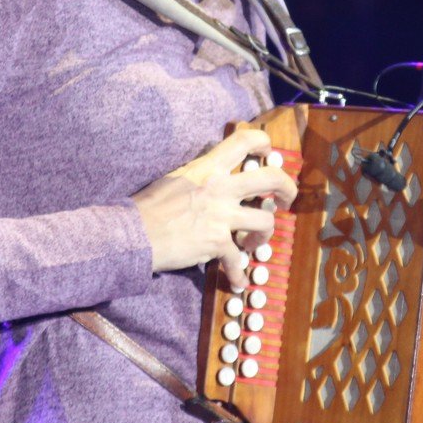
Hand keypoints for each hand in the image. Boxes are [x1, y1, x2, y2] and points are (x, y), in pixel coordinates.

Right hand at [132, 128, 297, 290]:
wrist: (134, 233)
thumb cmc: (148, 206)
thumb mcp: (176, 178)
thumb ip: (201, 176)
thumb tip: (214, 177)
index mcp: (208, 167)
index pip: (244, 140)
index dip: (263, 142)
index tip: (268, 152)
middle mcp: (220, 187)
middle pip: (271, 178)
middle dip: (287, 189)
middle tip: (288, 199)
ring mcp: (221, 216)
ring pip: (266, 221)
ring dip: (264, 236)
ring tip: (253, 243)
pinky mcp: (217, 242)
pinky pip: (238, 260)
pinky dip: (238, 274)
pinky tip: (236, 281)